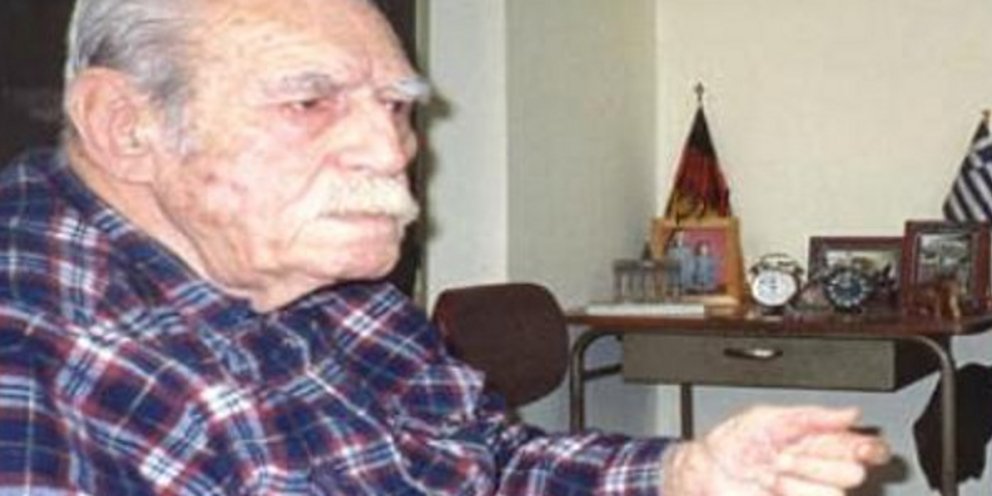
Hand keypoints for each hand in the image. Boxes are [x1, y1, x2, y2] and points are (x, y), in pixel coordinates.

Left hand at [661, 405, 889, 494]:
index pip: (866, 448)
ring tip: (772, 474)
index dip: (871, 449)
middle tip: (785, 457)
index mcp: (819, 441)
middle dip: (817, 464)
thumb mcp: (768, 418)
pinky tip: (772, 489)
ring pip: (835, 495)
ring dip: (800, 484)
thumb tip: (851, 414)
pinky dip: (795, 494)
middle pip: (852, 473)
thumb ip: (811, 416)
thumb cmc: (734, 442)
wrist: (707, 472)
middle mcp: (820, 469)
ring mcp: (809, 491)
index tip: (866, 449)